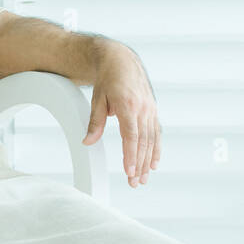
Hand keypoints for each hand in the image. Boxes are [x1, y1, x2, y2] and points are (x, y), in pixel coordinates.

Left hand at [82, 41, 161, 186]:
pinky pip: (156, 132)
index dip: (130, 155)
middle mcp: (143, 108)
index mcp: (128, 105)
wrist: (121, 60)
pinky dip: (156, 149)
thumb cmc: (107, 79)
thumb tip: (87, 142)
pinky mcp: (152, 110)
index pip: (131, 135)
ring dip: (147, 161)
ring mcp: (150, 109)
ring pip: (151, 140)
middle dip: (139, 164)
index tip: (129, 171)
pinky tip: (153, 163)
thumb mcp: (97, 98)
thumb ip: (95, 122)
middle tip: (135, 183)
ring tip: (143, 179)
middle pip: (143, 142)